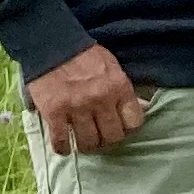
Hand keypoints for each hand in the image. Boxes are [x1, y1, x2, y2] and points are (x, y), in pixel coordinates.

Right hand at [25, 42, 145, 156]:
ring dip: (87, 145)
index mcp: (119, 87)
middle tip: (100, 137)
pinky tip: (64, 147)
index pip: (134, 123)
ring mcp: (77, 107)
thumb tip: (142, 108)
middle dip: (107, 140)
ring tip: (83, 141)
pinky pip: (61, 141)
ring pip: (88, 143)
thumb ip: (124, 90)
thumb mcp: (113, 67)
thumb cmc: (84, 55)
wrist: (51, 45)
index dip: (127, 129)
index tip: (120, 128)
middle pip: (112, 137)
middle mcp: (101, 100)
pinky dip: (63, 148)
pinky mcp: (53, 112)